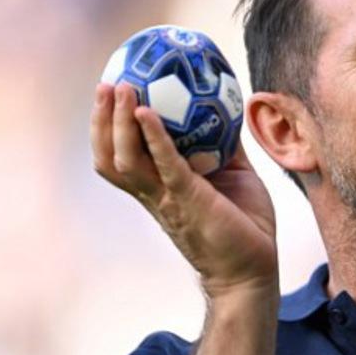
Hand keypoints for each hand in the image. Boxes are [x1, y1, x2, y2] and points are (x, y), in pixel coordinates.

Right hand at [90, 83, 277, 294]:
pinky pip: (165, 165)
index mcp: (160, 188)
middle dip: (102, 121)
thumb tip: (229, 111)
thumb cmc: (245, 225)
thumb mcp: (236, 175)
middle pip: (110, 157)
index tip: (110, 95)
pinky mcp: (187, 201)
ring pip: (127, 160)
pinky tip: (147, 112)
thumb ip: (225, 146)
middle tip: (106, 85)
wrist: (254, 269)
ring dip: (120, 123)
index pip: (120, 156)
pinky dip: (153, 138)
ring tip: (121, 89)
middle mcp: (154, 194)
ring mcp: (167, 198)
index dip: (108, 128)